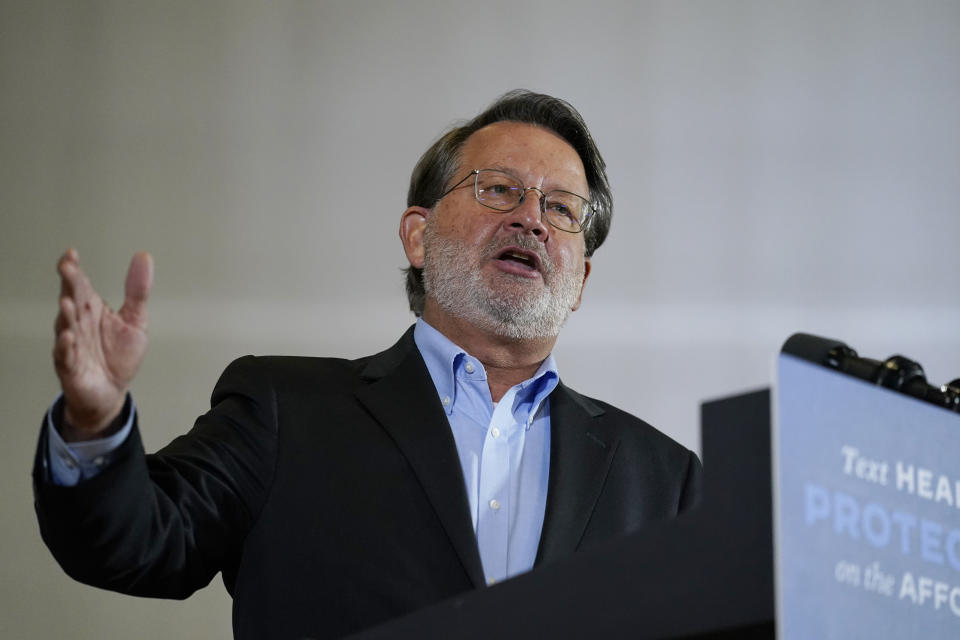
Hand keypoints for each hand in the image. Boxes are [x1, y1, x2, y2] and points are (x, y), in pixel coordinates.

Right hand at [53, 249, 152, 439]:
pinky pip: (66, 355)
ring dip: (66, 314)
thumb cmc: (119, 356)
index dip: (75, 270)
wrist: (113, 391)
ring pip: (66, 326)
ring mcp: (72, 345)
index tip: (71, 253)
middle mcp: (78, 323)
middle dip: (68, 285)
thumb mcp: (135, 320)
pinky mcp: (71, 367)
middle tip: (67, 268)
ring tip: (67, 301)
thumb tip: (143, 256)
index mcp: (92, 310)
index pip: (81, 285)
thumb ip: (137, 290)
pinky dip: (66, 346)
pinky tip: (69, 336)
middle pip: (72, 300)